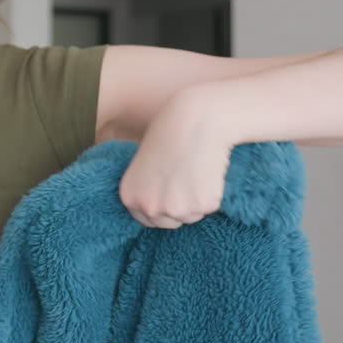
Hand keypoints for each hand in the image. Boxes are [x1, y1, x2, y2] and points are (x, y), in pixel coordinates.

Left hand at [118, 92, 232, 228]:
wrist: (194, 120)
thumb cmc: (169, 134)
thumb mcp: (143, 164)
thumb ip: (146, 187)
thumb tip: (157, 199)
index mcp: (130, 197)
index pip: (147, 220)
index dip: (163, 207)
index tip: (171, 193)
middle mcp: (149, 207)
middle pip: (171, 223)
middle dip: (181, 207)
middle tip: (185, 177)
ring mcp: (176, 209)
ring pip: (193, 216)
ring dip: (197, 200)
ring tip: (195, 170)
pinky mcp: (202, 205)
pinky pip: (211, 207)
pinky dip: (213, 193)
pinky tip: (207, 171)